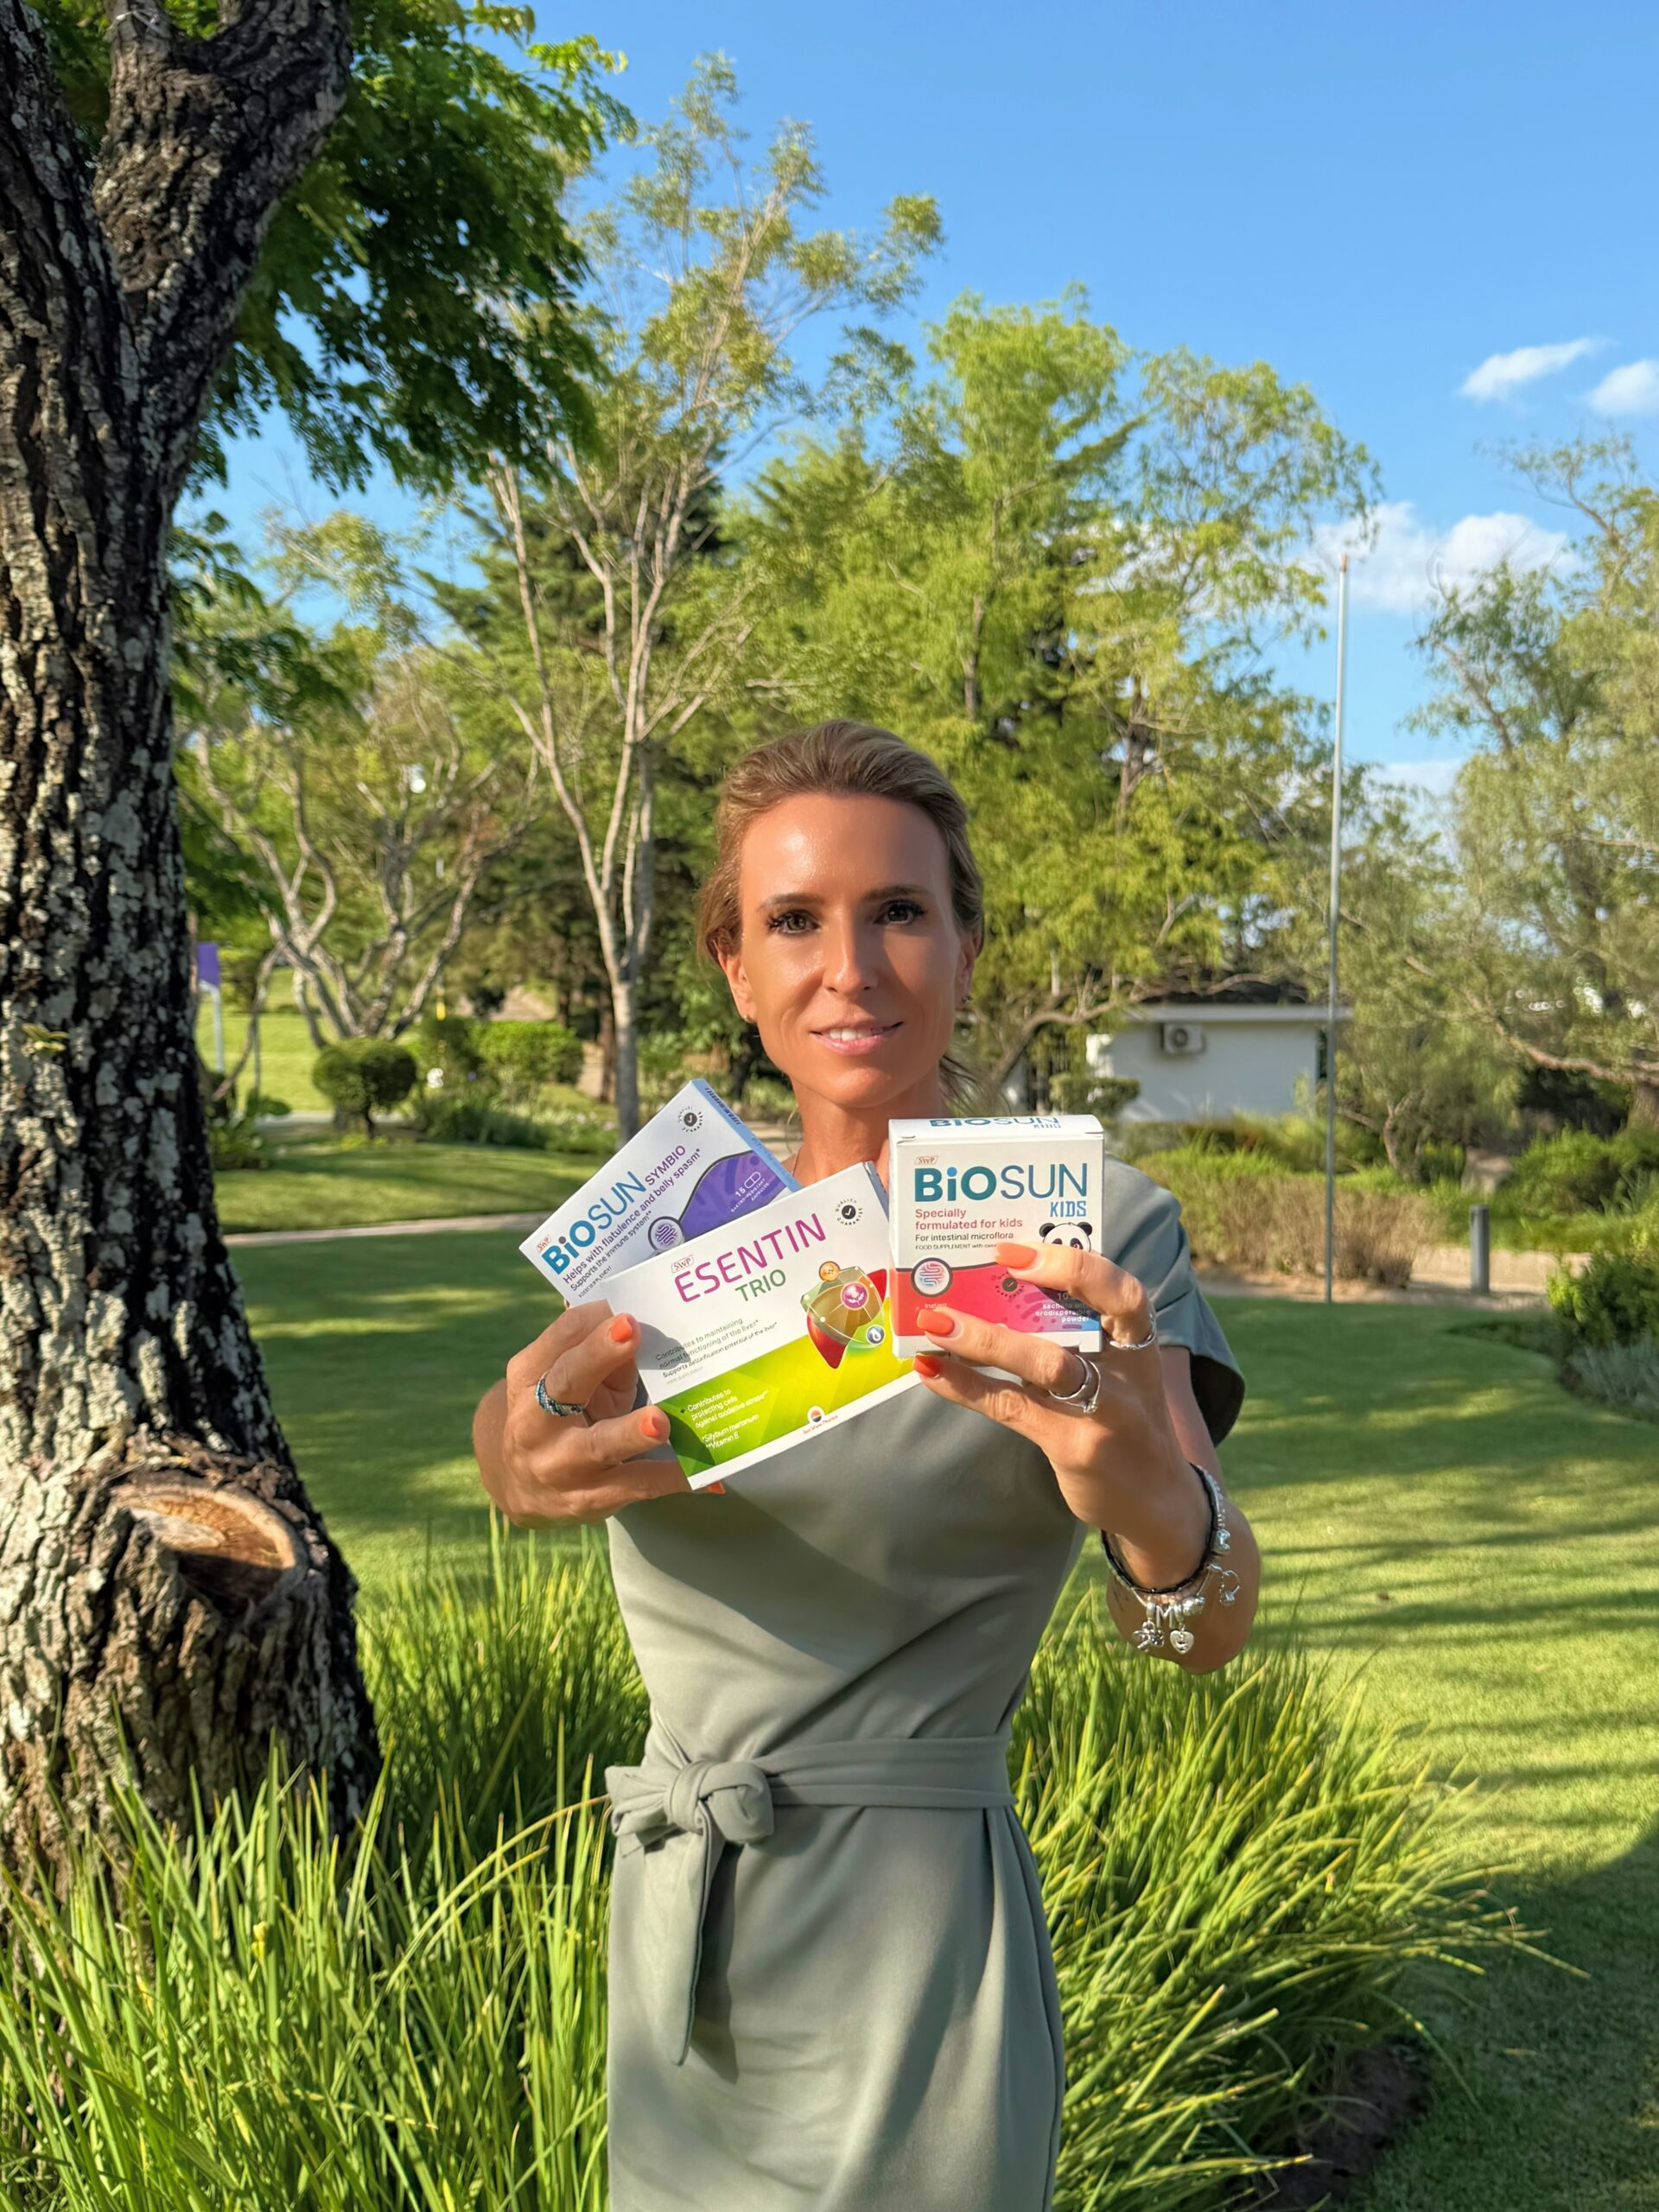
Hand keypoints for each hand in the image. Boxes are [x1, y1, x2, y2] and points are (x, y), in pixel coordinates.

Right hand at [488, 1301, 697, 1526]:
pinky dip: (673, 1479)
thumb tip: (653, 1320)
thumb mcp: (569, 1380)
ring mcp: (561, 1463)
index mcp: (531, 1375)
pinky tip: (710, 1477)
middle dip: (597, 1355)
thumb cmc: (559, 1413)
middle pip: (566, 1382)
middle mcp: (536, 1419)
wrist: (520, 1484)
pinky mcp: (589, 1498)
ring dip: (631, 1432)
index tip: (628, 1308)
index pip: (562, 1337)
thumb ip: (601, 1354)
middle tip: (632, 1331)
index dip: (594, 1321)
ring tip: (660, 1422)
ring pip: (599, 1445)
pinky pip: (637, 1486)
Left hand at [912, 1239, 1201, 1553]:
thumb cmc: (1124, 1415)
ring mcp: (1104, 1412)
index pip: (1120, 1290)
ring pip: (1043, 1364)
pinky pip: (1011, 1407)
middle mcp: (1127, 1371)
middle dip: (1028, 1292)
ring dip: (984, 1339)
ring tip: (934, 1321)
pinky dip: (966, 1386)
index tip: (1015, 1249)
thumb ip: (1074, 1329)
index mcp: (1137, 1340)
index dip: (1071, 1264)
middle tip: (979, 1266)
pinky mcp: (1073, 1447)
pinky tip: (930, 1370)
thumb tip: (995, 1285)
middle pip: (1083, 1319)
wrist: (1157, 1500)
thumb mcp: (1118, 1367)